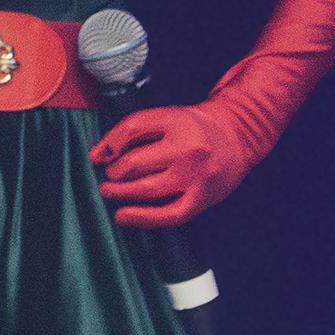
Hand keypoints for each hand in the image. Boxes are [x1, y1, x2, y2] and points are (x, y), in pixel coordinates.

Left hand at [89, 103, 262, 229]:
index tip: (97, 156)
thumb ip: (135, 131)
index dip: (108, 143)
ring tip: (109, 191)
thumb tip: (98, 155)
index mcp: (176, 121)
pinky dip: (142, 218)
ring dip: (120, 193)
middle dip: (114, 172)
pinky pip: (167, 215)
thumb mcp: (169, 116)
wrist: (238, 136)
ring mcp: (195, 175)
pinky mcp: (201, 198)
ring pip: (147, 189)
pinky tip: (123, 216)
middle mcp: (186, 148)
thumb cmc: (196, 128)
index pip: (131, 129)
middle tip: (109, 175)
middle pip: (134, 162)